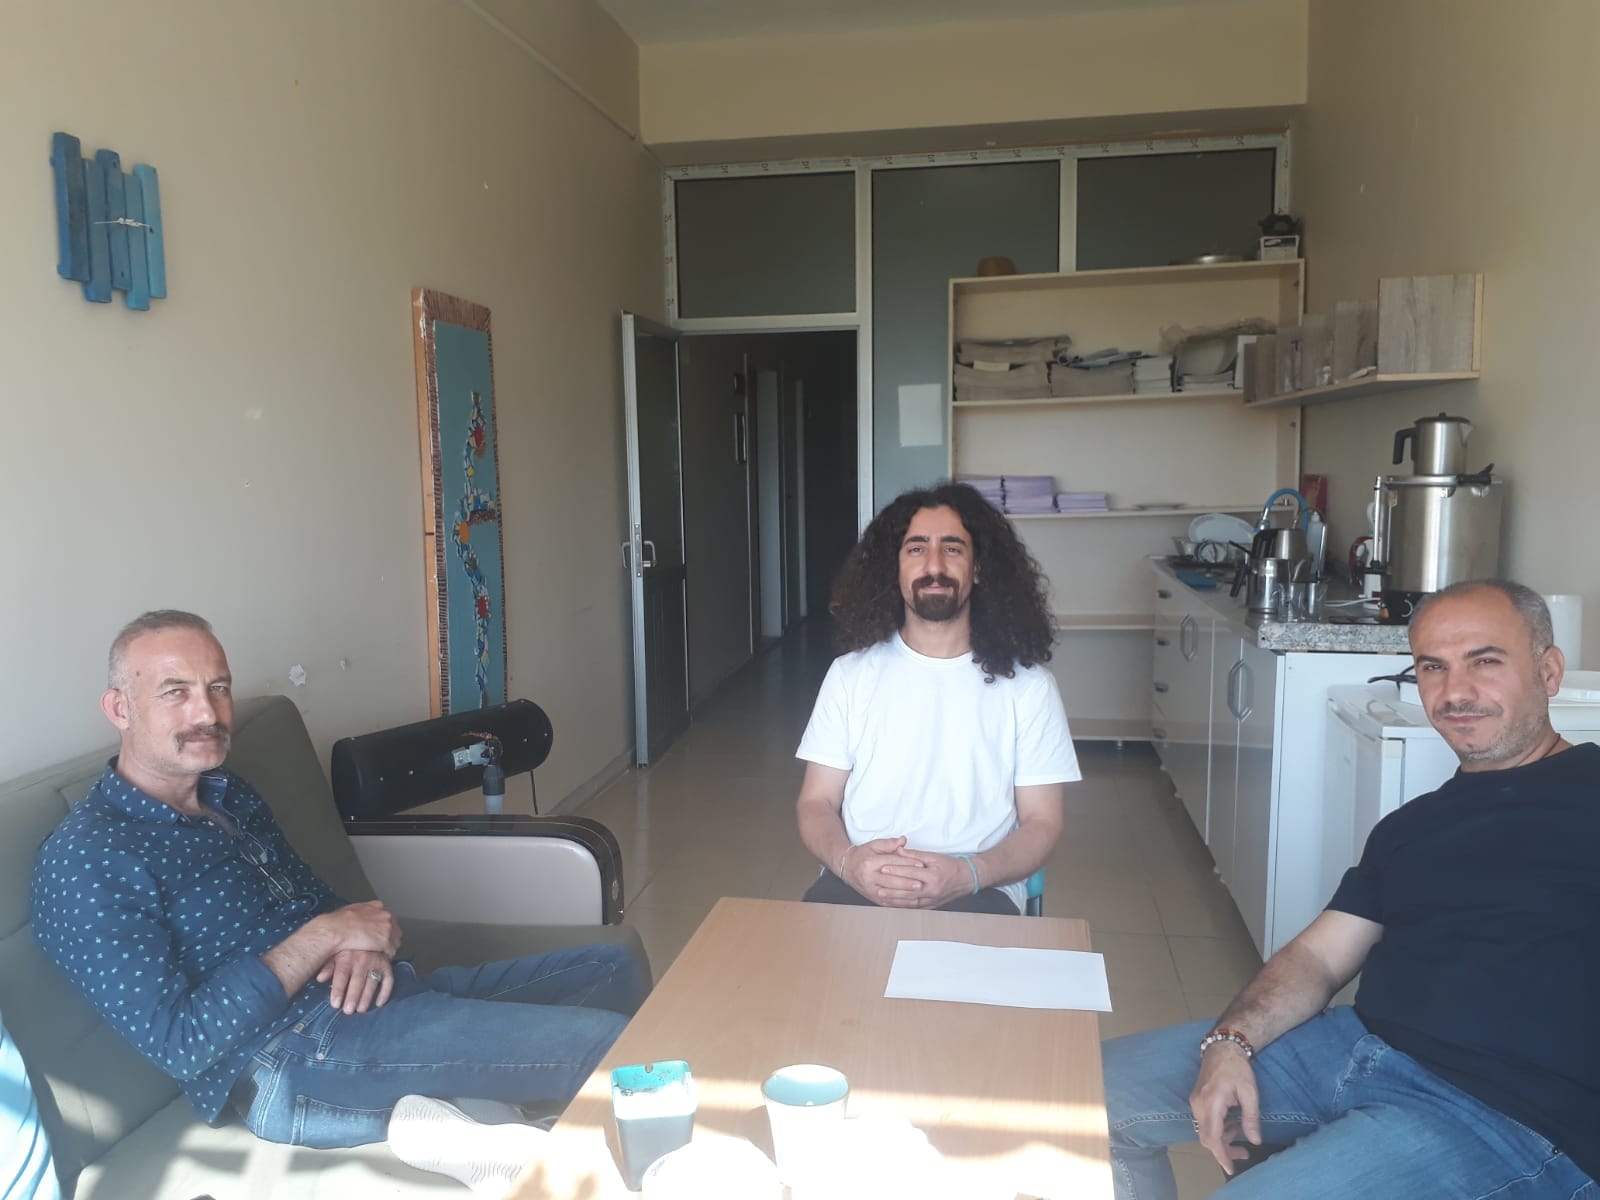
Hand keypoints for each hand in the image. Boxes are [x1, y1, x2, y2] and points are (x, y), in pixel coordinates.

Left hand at [317, 948, 392, 1013]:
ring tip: (361, 1009)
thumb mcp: (335, 955)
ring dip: (367, 997)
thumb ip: (328, 967)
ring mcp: (376, 963)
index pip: (342, 975)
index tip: (335, 1004)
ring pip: (372, 982)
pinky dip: (385, 993)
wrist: (370, 936)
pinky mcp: (387, 966)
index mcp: (347, 957)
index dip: (338, 990)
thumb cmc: (348, 951)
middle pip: (358, 981)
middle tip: (348, 1011)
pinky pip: (389, 980)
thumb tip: (319, 978)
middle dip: (353, 997)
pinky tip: (379, 1003)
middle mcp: (362, 960)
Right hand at [322, 900, 402, 957]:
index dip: (385, 928)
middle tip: (382, 945)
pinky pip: (391, 951)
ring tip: (381, 952)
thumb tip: (360, 918)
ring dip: (389, 947)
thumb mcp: (352, 910)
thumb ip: (362, 912)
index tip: (382, 933)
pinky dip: (386, 955)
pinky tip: (380, 957)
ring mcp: (387, 928)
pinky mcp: (385, 941)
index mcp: (376, 906)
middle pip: (395, 928)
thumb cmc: (338, 922)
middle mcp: (384, 915)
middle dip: (389, 937)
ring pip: (395, 940)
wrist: (336, 930)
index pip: (388, 917)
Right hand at [839, 836, 926, 902]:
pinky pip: (889, 903)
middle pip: (891, 880)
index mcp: (870, 863)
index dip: (907, 863)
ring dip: (906, 895)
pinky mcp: (873, 898)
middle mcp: (869, 878)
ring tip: (919, 894)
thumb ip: (890, 843)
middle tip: (921, 883)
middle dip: (908, 882)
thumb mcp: (874, 845)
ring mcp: (871, 890)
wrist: (847, 867)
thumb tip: (903, 841)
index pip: (892, 863)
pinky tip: (911, 902)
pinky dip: (901, 903)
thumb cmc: (862, 855)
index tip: (920, 864)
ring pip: (891, 894)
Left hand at [876, 850, 973, 908]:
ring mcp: (932, 900)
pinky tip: (893, 903)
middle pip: (908, 889)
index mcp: (933, 876)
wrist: (966, 878)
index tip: (883, 868)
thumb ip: (915, 855)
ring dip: (894, 899)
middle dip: (891, 887)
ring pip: (910, 901)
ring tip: (882, 895)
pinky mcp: (931, 906)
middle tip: (877, 885)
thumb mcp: (934, 856)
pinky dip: (903, 905)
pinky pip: (914, 907)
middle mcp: (932, 890)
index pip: (910, 873)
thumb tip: (899, 850)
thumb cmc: (951, 866)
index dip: (895, 870)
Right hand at [1189, 1043, 1260, 1172]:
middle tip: (1245, 1153)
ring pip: (1206, 1131)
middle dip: (1224, 1150)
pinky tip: (1233, 1124)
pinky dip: (1219, 1128)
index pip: (1212, 1137)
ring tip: (1242, 1136)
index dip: (1221, 1155)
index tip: (1231, 1168)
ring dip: (1223, 1138)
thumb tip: (1255, 1141)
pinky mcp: (1197, 1100)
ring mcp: (1195, 1102)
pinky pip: (1205, 1122)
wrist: (1222, 1048)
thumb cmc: (1237, 1068)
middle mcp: (1198, 1105)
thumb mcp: (1250, 1093)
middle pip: (1207, 1138)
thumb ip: (1251, 1118)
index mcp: (1212, 1103)